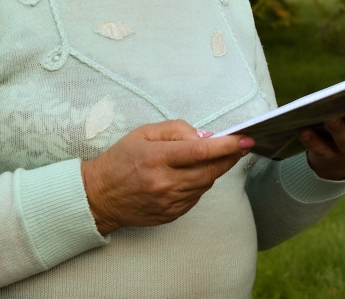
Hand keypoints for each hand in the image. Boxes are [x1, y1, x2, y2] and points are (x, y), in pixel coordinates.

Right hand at [80, 120, 253, 235]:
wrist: (100, 196)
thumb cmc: (121, 160)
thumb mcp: (143, 133)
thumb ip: (176, 130)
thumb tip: (206, 137)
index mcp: (157, 159)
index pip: (200, 152)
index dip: (226, 146)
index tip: (244, 139)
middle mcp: (165, 183)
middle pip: (210, 171)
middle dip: (229, 157)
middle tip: (241, 146)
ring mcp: (170, 202)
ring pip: (206, 184)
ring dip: (214, 169)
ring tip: (212, 157)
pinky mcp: (172, 214)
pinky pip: (196, 197)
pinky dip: (200, 183)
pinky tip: (192, 174)